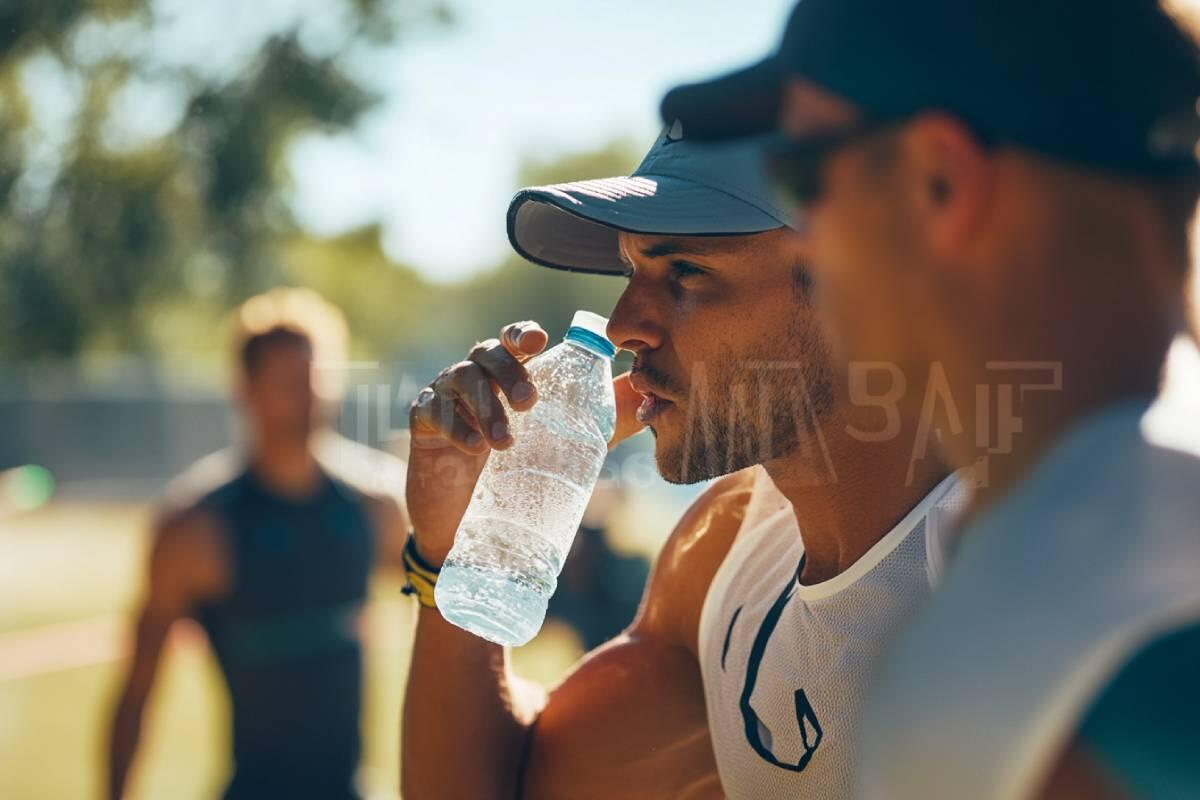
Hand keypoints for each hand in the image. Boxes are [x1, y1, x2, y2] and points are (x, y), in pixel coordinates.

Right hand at [406, 321, 645, 566]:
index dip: (522, 334)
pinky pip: (432, 409)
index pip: (514, 340)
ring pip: (460, 378)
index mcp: (510, 374)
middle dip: (509, 373)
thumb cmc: (517, 472)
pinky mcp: (422, 422)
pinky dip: (454, 425)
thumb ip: (608, 421)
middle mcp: (476, 377)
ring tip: (505, 442)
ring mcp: (445, 396)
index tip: (538, 344)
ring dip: (485, 406)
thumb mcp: (569, 445)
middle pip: (486, 353)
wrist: (464, 521)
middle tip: (530, 403)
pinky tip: (472, 447)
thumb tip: (652, 402)